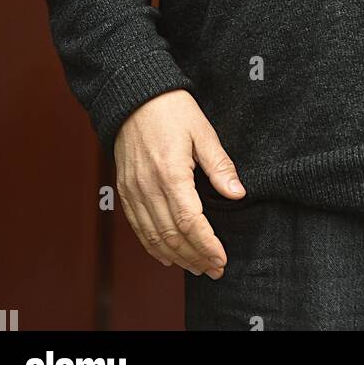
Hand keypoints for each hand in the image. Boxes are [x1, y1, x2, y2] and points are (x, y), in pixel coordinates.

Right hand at [114, 89, 246, 279]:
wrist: (134, 95)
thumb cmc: (171, 109)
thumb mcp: (203, 132)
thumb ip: (220, 166)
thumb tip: (238, 194)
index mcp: (171, 173)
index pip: (190, 222)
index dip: (207, 245)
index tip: (222, 258)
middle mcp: (149, 187)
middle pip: (172, 236)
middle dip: (195, 257)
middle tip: (215, 269)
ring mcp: (133, 191)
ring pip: (154, 237)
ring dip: (177, 257)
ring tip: (197, 267)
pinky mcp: (125, 191)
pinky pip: (138, 227)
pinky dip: (152, 247)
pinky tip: (168, 256)